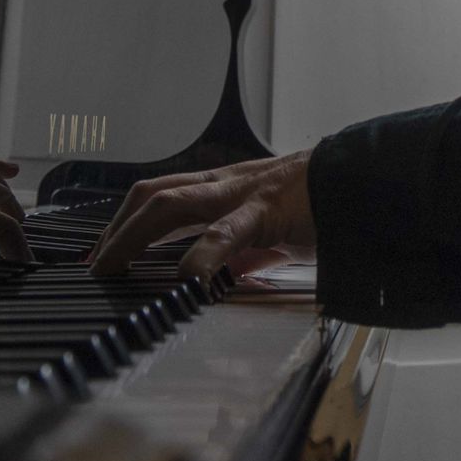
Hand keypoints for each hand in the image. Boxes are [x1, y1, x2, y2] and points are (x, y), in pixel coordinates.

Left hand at [86, 151, 315, 280]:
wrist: (365, 181)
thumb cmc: (323, 205)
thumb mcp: (273, 233)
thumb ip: (245, 253)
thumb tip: (220, 279)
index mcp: (224, 188)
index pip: (159, 196)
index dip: (123, 225)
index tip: (102, 258)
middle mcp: (224, 183)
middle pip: (151, 194)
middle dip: (116, 231)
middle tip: (95, 268)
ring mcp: (241, 192)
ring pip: (170, 202)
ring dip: (133, 237)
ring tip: (114, 269)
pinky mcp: (266, 210)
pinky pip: (225, 232)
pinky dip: (200, 256)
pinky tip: (185, 279)